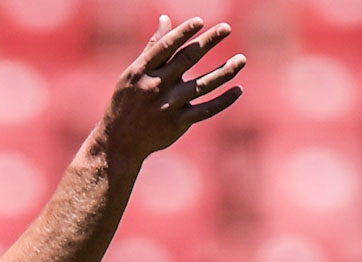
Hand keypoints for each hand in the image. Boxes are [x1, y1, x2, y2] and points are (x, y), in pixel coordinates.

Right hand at [99, 15, 245, 162]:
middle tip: (226, 28)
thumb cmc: (127, 102)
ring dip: (224, 72)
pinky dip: (223, 101)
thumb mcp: (133, 74)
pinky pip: (205, 110)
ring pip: (202, 85)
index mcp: (142, 71)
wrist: (119, 141)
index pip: (165, 47)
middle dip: (208, 42)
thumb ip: (153, 48)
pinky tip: (238, 89)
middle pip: (187, 59)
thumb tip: (166, 19)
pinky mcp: (177, 123)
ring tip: (241, 60)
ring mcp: (167, 105)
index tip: (199, 21)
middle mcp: (155, 86)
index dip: (182, 33)